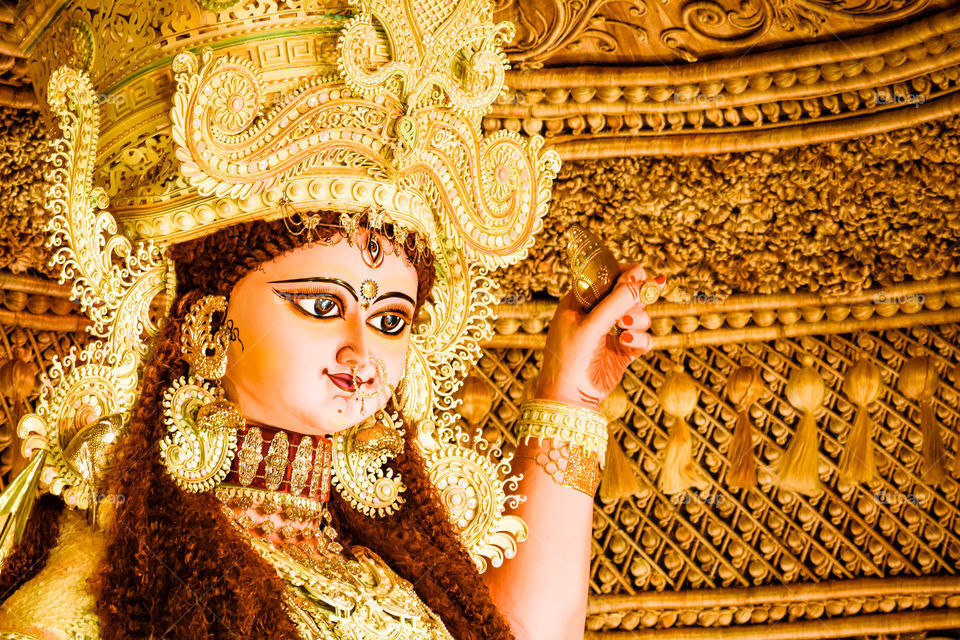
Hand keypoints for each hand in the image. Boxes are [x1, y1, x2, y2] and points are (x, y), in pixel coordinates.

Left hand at [534, 264, 661, 410]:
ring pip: (640, 314)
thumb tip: (647, 279)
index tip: (638, 277)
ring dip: (638, 319)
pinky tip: (626, 344)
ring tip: (625, 328)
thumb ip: (618, 301)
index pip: (609, 275)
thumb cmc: (569, 357)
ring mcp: (612, 332)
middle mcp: (597, 313)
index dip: (626, 274)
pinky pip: (643, 338)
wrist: (569, 397)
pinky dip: (640, 340)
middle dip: (635, 298)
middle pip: (629, 293)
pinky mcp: (624, 351)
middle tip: (629, 304)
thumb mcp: (591, 324)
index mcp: (581, 300)